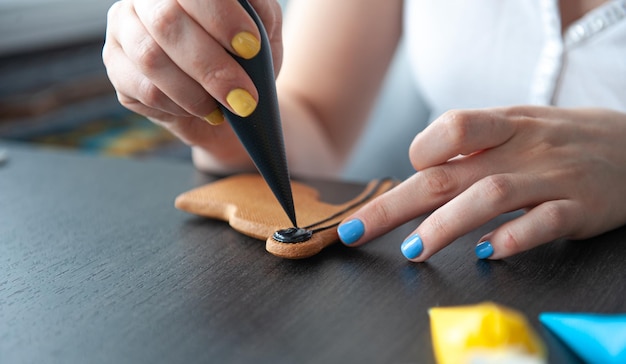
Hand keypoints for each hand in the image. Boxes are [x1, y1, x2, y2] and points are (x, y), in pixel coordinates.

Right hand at [102, 0, 282, 166]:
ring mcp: (123, 32)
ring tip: (230, 107)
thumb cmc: (247, 56)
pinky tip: (205, 110)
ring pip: (151, 59)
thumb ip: (259, 10)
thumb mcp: (264, 28)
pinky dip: (183, 106)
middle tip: (245, 95)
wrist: (234, 99)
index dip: (221, 17)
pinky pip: (147, 91)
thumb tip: (248, 13)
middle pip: (166, 22)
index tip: (251, 46)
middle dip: (212, 65)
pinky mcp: (117, 71)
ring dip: (197, 91)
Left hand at [337, 106, 625, 260]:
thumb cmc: (561, 140)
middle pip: (447, 173)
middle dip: (395, 205)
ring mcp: (551, 178)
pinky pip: (541, 223)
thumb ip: (471, 149)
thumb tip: (418, 173)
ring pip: (489, 196)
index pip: (450, 128)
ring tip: (414, 251)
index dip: (420, 152)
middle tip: (357, 231)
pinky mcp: (579, 208)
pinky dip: (510, 239)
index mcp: (503, 126)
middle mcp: (521, 149)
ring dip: (444, 225)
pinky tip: (485, 253)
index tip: (406, 173)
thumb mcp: (517, 128)